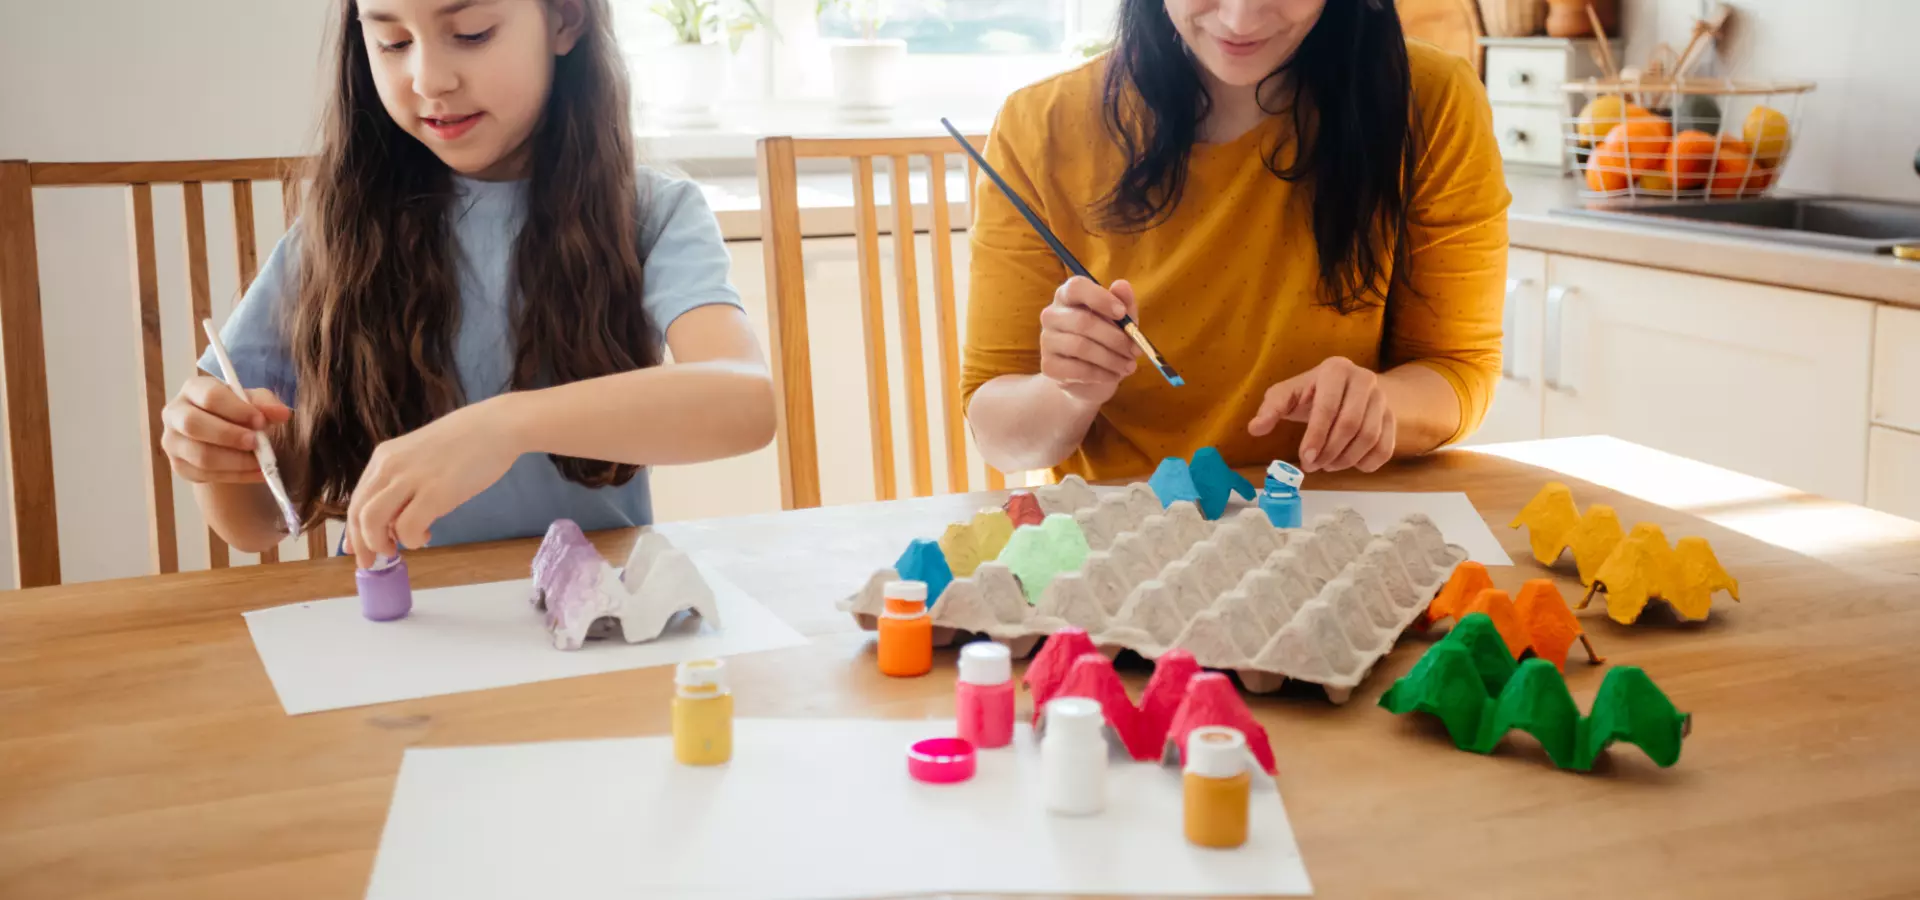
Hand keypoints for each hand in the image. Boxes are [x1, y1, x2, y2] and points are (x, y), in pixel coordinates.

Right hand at [161, 375, 291, 483]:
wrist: (224, 437)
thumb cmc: (237, 412)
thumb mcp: (254, 401)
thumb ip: (266, 404)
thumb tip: (281, 413)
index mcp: (193, 389)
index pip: (209, 396)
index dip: (236, 410)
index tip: (260, 421)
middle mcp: (175, 413)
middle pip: (194, 424)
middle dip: (229, 436)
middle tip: (256, 443)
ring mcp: (173, 442)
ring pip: (200, 455)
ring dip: (236, 462)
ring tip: (261, 462)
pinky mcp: (179, 466)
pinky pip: (205, 475)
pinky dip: (236, 476)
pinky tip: (256, 473)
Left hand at [344, 400, 521, 566]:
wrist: (496, 426)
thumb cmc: (466, 441)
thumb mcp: (421, 456)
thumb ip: (404, 481)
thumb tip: (395, 516)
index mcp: (384, 457)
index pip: (357, 499)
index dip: (353, 530)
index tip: (357, 549)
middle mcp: (389, 466)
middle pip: (359, 513)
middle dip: (362, 544)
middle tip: (375, 560)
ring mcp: (411, 479)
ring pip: (372, 521)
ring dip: (380, 543)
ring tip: (399, 548)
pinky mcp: (435, 493)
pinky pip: (407, 528)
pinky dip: (412, 540)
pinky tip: (426, 536)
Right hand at [1039, 276, 1139, 404]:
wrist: (1090, 376)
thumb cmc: (1106, 339)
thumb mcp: (1121, 320)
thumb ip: (1124, 302)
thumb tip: (1121, 285)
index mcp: (1068, 296)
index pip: (1076, 287)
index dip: (1100, 298)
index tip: (1122, 313)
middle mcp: (1052, 315)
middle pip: (1082, 321)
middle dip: (1115, 338)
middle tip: (1135, 350)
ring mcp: (1047, 341)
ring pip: (1080, 346)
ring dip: (1111, 359)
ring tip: (1128, 366)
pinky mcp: (1048, 366)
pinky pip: (1076, 369)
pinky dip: (1101, 374)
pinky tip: (1113, 376)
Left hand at [1248, 357, 1396, 472]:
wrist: (1347, 389)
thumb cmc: (1312, 393)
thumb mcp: (1287, 394)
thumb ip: (1270, 409)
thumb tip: (1255, 428)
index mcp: (1336, 369)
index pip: (1328, 408)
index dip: (1316, 437)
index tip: (1305, 458)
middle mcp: (1364, 379)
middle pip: (1351, 425)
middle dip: (1330, 451)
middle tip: (1313, 466)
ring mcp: (1382, 399)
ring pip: (1369, 438)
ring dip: (1346, 460)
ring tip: (1327, 465)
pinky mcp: (1392, 418)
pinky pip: (1385, 447)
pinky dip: (1368, 463)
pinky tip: (1350, 465)